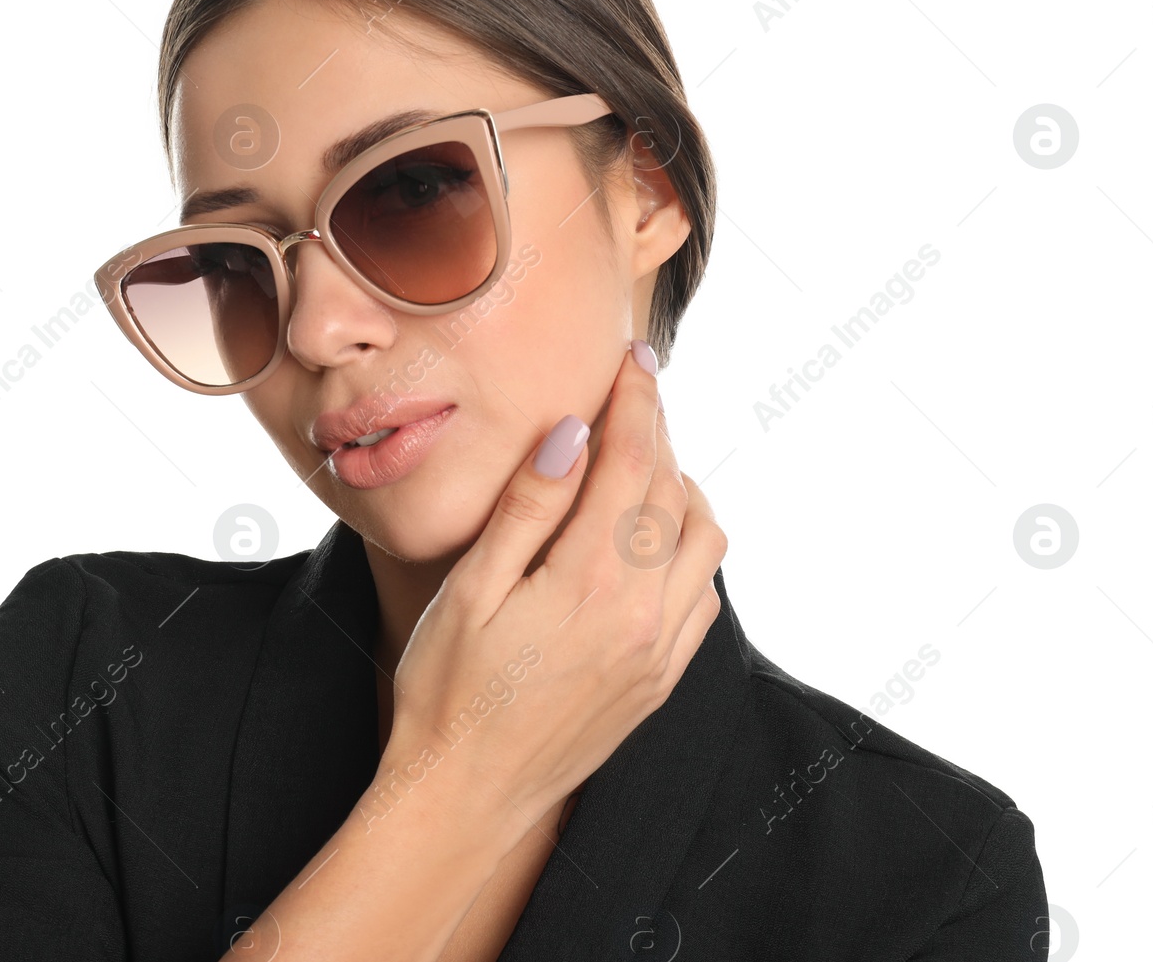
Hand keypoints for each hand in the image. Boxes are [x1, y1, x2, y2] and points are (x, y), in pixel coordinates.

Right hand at [384, 343, 727, 844]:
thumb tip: (575, 432)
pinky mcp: (662, 678)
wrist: (466, 795)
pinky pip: (702, 594)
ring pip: (705, 540)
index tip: (634, 358)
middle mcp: (642, 612)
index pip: (632, 462)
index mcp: (589, 580)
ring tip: (638, 467)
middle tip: (632, 395)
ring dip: (681, 491)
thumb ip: (530, 506)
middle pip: (673, 491)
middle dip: (657, 432)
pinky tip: (646, 543)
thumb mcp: (470, 588)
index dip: (636, 401)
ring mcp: (660, 650)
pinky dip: (688, 549)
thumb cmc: (447, 688)